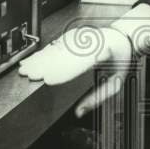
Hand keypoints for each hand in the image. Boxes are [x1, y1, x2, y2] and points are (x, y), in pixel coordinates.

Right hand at [18, 3, 149, 116]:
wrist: (124, 36)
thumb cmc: (120, 61)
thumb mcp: (115, 82)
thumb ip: (97, 98)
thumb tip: (79, 113)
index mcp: (103, 51)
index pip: (79, 62)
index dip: (62, 71)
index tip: (48, 79)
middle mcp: (90, 41)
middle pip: (63, 54)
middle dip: (44, 65)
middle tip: (28, 76)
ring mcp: (81, 37)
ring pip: (57, 48)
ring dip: (40, 58)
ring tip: (25, 68)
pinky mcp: (75, 35)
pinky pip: (57, 44)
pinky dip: (44, 52)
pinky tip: (34, 58)